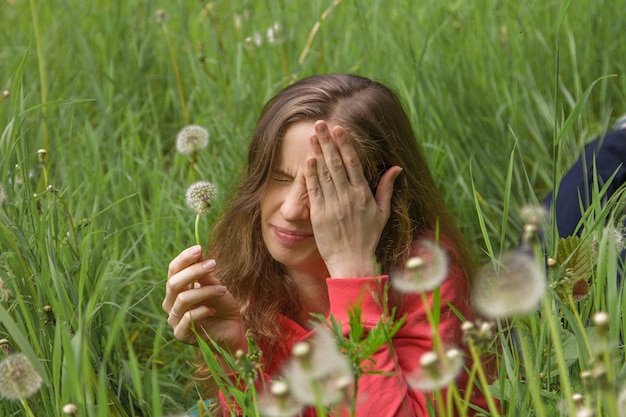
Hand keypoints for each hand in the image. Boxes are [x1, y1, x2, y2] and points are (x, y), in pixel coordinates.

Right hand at [162, 245, 245, 352]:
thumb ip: (205, 273)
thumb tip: (199, 251)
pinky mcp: (181, 335)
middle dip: (194, 272)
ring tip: (223, 290)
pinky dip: (202, 311)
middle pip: (174, 283)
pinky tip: (214, 309)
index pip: (173, 271)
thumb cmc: (222, 307)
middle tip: (213, 264)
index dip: (184, 259)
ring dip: (205, 291)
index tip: (199, 248)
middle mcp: (170, 304)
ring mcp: (174, 320)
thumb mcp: (215, 286)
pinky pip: (187, 318)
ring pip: (183, 300)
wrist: (232, 332)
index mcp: (176, 290)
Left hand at [304, 120, 401, 277]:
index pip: (353, 163)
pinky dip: (310, 173)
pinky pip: (314, 189)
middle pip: (336, 163)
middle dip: (328, 141)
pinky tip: (308, 158)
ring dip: (317, 151)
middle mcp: (348, 197)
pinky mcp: (319, 214)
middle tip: (320, 123)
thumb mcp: (382, 213)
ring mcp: (332, 205)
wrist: (351, 261)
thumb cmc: (368, 237)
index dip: (345, 144)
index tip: (339, 128)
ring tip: (312, 134)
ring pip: (324, 172)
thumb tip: (396, 167)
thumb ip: (387, 188)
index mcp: (363, 194)